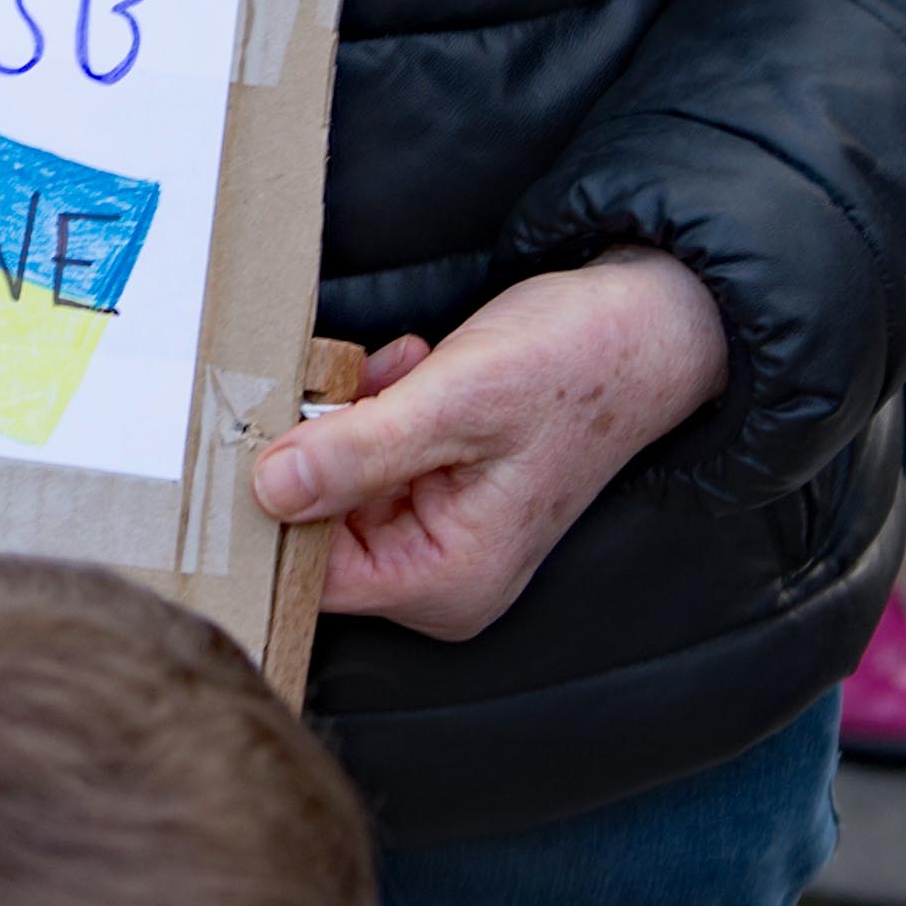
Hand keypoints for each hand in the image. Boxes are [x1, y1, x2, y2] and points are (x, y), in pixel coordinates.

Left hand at [251, 251, 728, 641]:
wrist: (648, 324)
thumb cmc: (577, 365)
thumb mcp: (458, 401)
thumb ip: (360, 450)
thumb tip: (269, 488)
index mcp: (448, 581)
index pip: (314, 574)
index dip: (275, 506)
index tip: (256, 434)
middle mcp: (441, 574)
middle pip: (319, 525)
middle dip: (319, 444)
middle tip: (343, 378)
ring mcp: (440, 530)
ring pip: (337, 479)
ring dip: (349, 413)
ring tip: (399, 368)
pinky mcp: (439, 485)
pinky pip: (368, 453)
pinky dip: (374, 402)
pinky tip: (411, 366)